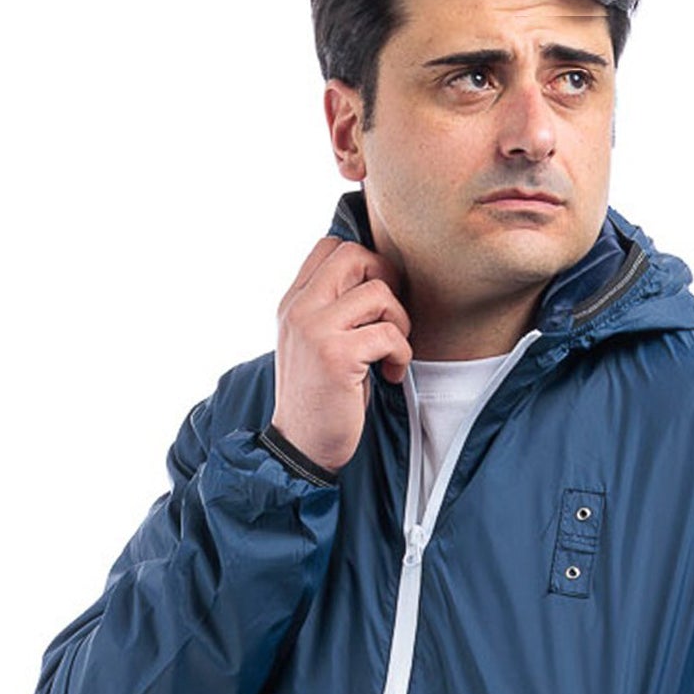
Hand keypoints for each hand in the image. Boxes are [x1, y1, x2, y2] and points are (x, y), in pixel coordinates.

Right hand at [271, 238, 412, 471]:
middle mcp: (299, 309)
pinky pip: (389, 334)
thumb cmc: (319, 398)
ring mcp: (315, 329)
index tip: (374, 301)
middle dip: (386, 280)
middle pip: (355, 254)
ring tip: (390, 353)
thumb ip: (331, 307)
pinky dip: (400, 355)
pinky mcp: (337, 355)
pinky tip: (389, 375)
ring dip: (399, 323)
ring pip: (378, 292)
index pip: (330, 246)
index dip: (365, 263)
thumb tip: (376, 277)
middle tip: (389, 318)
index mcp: (293, 302)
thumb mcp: (315, 342)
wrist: (300, 447)